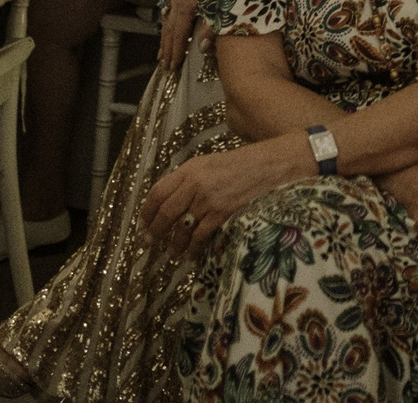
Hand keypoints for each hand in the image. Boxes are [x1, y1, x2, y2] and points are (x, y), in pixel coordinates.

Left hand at [141, 134, 300, 256]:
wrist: (274, 164)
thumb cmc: (246, 163)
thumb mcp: (213, 163)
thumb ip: (191, 179)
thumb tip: (172, 202)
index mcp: (190, 168)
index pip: (157, 192)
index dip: (147, 211)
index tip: (143, 223)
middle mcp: (195, 183)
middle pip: (165, 213)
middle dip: (155, 231)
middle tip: (151, 243)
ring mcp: (208, 199)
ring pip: (180, 228)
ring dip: (173, 244)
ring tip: (172, 252)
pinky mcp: (222, 213)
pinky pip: (199, 236)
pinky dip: (192, 249)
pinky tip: (191, 255)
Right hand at [159, 0, 207, 69]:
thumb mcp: (223, 8)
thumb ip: (212, 28)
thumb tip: (201, 49)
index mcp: (186, 3)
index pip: (179, 32)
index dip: (177, 50)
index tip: (174, 67)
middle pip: (171, 28)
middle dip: (168, 48)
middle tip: (166, 67)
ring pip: (169, 20)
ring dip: (166, 39)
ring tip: (163, 56)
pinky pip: (173, 12)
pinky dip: (171, 26)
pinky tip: (169, 35)